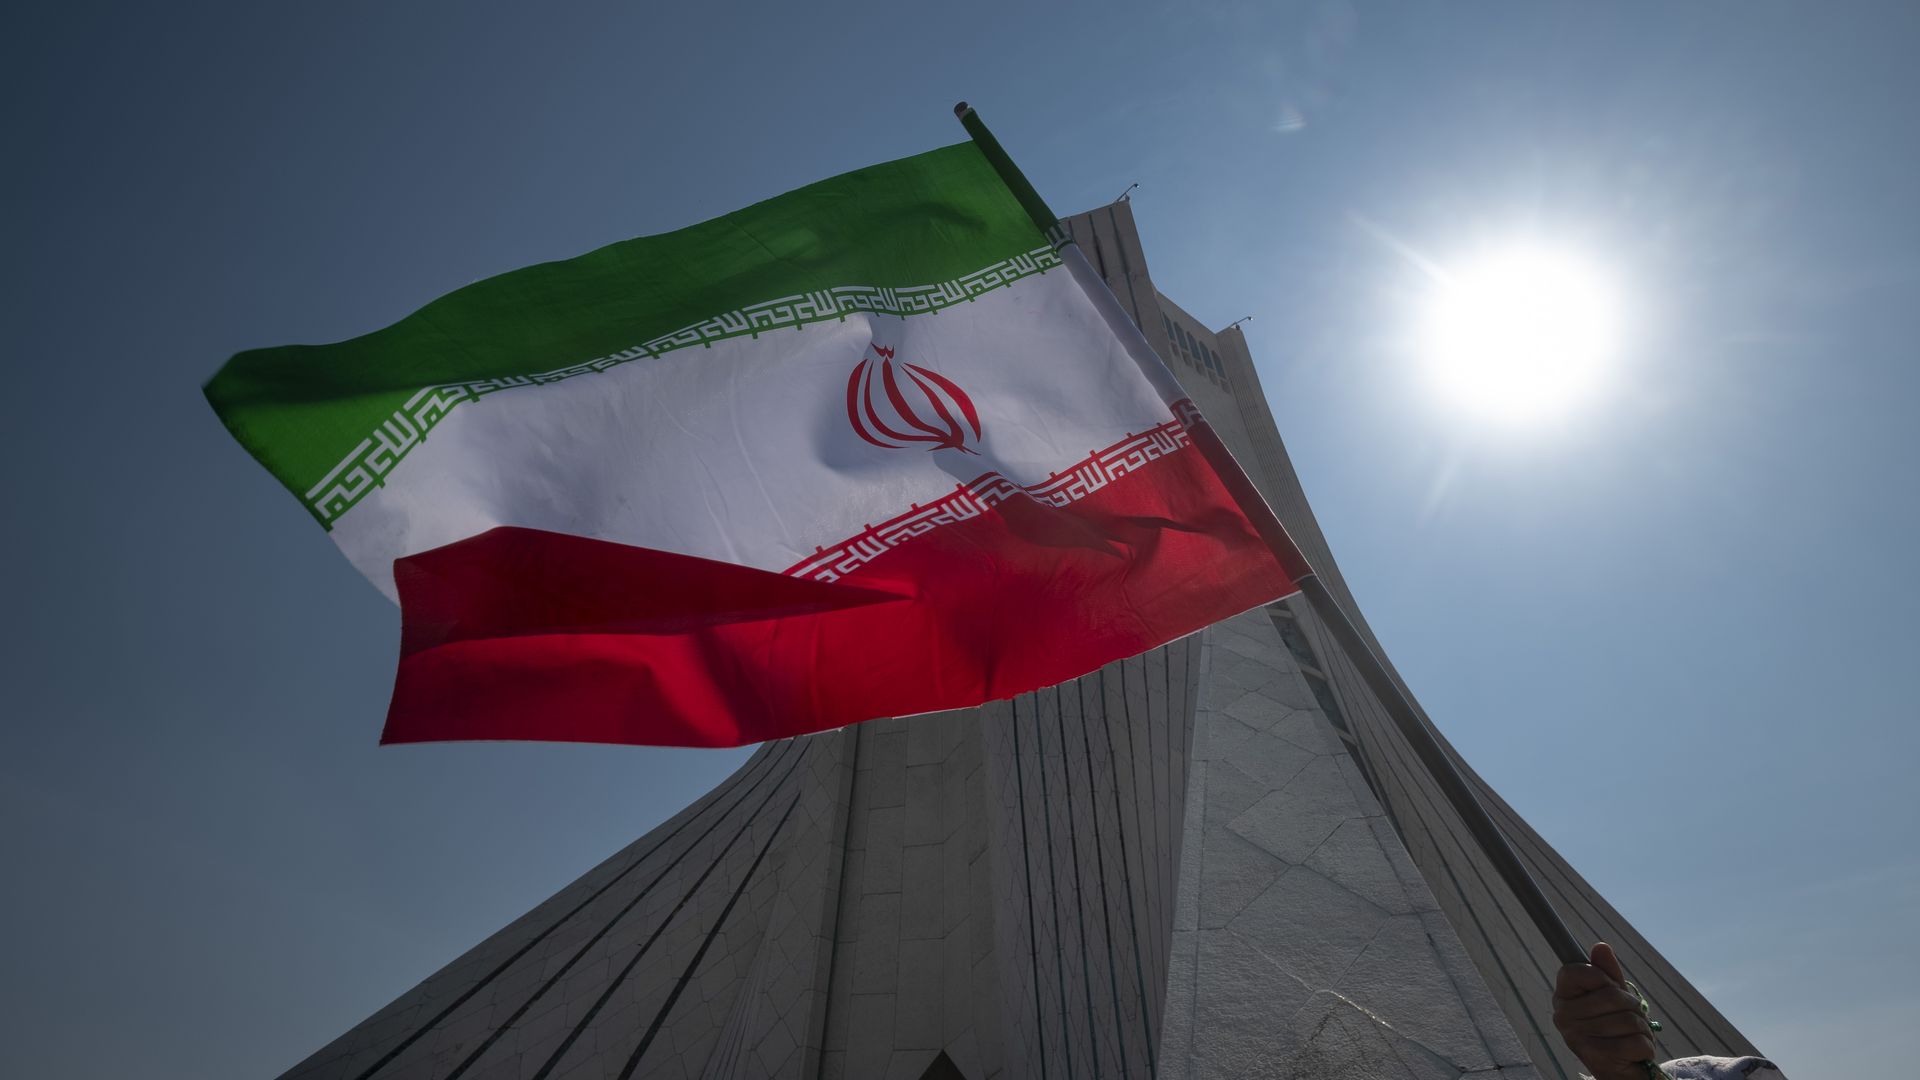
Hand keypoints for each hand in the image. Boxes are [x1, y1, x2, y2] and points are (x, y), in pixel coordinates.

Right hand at [1551, 942, 1657, 1079]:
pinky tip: (1635, 1053)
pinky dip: (1645, 1047)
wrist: (1620, 1070)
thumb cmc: (1616, 1029)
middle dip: (1632, 1007)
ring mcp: (1576, 1037)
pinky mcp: (1596, 1058)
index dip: (1602, 977)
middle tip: (1628, 1019)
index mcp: (1563, 997)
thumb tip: (1601, 946)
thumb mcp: (1615, 997)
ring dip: (1641, 1029)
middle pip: (1611, 995)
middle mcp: (1563, 1016)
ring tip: (1631, 1037)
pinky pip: (1636, 1041)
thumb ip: (1607, 973)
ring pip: (1628, 1019)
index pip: (1577, 971)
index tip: (1607, 989)